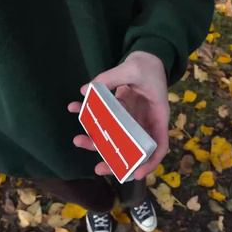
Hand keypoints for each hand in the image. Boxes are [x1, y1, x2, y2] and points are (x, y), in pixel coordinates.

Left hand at [67, 50, 169, 179]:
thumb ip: (111, 77)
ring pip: (114, 138)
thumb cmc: (148, 65)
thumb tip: (86, 90)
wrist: (147, 56)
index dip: (149, 163)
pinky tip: (73, 108)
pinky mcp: (119, 111)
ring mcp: (131, 119)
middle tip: (97, 168)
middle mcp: (144, 122)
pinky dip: (87, 115)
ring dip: (96, 142)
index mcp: (158, 116)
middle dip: (115, 160)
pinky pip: (103, 119)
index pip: (159, 146)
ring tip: (78, 140)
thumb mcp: (133, 67)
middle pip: (132, 148)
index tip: (135, 174)